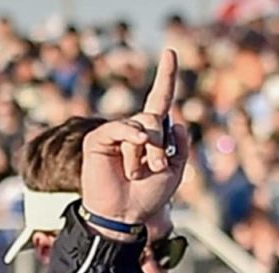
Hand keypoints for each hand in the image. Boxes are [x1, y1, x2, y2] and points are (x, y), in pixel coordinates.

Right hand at [81, 48, 188, 235]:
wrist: (127, 215)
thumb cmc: (149, 195)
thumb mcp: (176, 169)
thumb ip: (181, 144)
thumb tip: (176, 119)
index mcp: (153, 133)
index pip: (161, 99)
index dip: (166, 76)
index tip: (170, 52)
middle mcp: (134, 128)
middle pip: (156, 116)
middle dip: (162, 145)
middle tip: (156, 168)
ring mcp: (115, 133)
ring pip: (143, 124)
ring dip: (148, 152)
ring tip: (139, 173)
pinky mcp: (98, 139)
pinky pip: (119, 128)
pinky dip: (132, 136)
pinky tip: (137, 145)